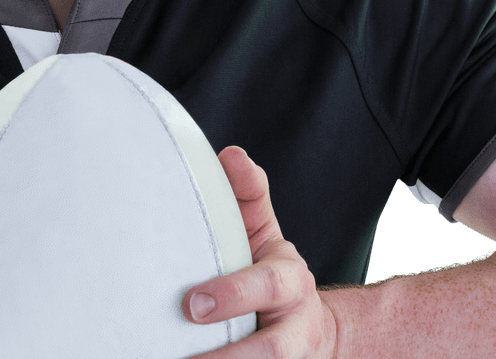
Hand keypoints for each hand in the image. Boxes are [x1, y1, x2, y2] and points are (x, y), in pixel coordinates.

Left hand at [182, 146, 338, 358]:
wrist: (311, 331)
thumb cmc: (269, 273)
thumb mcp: (263, 232)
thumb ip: (249, 195)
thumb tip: (230, 156)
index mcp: (289, 278)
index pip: (268, 284)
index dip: (234, 294)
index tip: (192, 304)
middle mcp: (295, 324)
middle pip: (272, 350)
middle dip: (230, 358)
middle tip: (184, 356)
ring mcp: (291, 358)